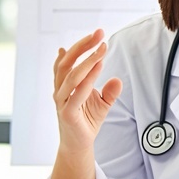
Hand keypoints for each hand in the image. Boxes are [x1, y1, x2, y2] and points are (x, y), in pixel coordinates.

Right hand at [53, 30, 122, 150]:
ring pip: (71, 75)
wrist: (79, 144)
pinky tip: (98, 66)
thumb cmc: (87, 120)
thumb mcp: (103, 103)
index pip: (68, 59)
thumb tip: (117, 79)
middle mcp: (60, 90)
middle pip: (66, 62)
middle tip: (99, 34)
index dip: (81, 45)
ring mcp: (62, 101)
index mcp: (64, 84)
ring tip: (101, 48)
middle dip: (83, 46)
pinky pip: (77, 92)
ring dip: (87, 60)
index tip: (97, 34)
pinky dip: (88, 78)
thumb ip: (109, 91)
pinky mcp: (68, 112)